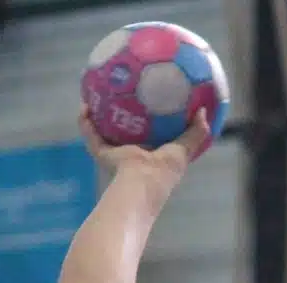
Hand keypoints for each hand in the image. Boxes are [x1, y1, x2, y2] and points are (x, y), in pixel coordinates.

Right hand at [78, 106, 215, 184]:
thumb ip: (195, 133)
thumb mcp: (184, 150)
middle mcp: (134, 155)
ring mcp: (117, 156)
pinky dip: (85, 124)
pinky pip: (91, 136)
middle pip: (125, 133)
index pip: (153, 135)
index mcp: (154, 154)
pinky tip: (83, 107)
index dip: (151, 120)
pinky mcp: (103, 155)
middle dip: (120, 116)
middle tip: (118, 95)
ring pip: (104, 133)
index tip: (149, 100)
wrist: (141, 184)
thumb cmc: (164, 171)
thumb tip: (203, 112)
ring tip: (94, 98)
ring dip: (97, 117)